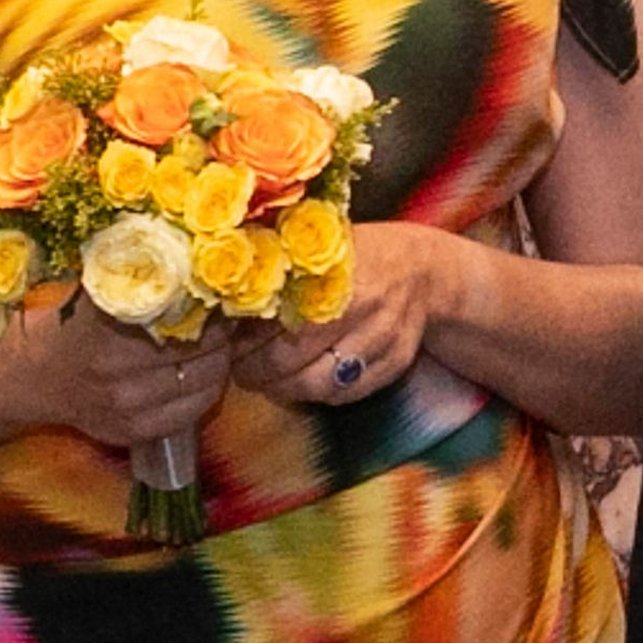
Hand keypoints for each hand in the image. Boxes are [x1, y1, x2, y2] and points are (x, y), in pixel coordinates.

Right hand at [18, 294, 233, 446]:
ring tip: (221, 344)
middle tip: (229, 318)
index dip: (213, 305)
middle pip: (201, 350)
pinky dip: (208, 390)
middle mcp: (117, 369)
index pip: (185, 315)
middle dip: (223, 333)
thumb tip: (195, 253)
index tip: (223, 294)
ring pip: (204, 382)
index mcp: (109, 325)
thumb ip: (141, 273)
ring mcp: (127, 406)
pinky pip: (194, 411)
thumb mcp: (101, 290)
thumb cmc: (78, 322)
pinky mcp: (134, 432)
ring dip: (221, 361)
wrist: (40, 375)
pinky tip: (205, 373)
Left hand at [231, 222, 439, 404]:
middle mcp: (362, 303)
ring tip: (262, 379)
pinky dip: (314, 396)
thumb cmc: (355, 255)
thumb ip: (277, 266)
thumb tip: (221, 298)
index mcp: (334, 267)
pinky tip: (296, 384)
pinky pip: (344, 395)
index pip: (275, 315)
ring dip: (280, 389)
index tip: (223, 342)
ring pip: (317, 385)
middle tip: (237, 367)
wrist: (421, 269)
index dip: (243, 336)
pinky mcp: (393, 365)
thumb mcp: (318, 246)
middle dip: (255, 369)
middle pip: (292, 356)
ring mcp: (382, 338)